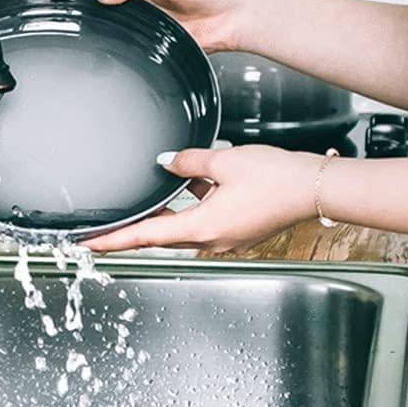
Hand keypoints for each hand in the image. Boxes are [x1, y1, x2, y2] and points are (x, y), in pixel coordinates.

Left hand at [86, 145, 322, 254]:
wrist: (318, 187)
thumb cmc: (278, 179)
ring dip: (161, 216)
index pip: (146, 236)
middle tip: (102, 229)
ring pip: (182, 226)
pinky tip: (187, 184)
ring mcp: (226, 235)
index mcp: (203, 227)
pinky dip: (189, 205)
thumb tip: (166, 162)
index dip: (114, 240)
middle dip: (131, 230)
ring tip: (138, 205)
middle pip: (159, 235)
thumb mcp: (224, 161)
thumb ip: (189, 162)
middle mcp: (212, 238)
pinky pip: (203, 218)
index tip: (89, 245)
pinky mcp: (238, 227)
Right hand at [92, 0, 255, 52]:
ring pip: (112, 28)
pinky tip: (122, 42)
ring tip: (105, 28)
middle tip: (88, 15)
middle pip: (102, 7)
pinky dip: (123, 46)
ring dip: (108, 30)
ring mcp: (144, 21)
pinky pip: (129, 46)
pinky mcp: (151, 42)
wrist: (234, 14)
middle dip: (93, 11)